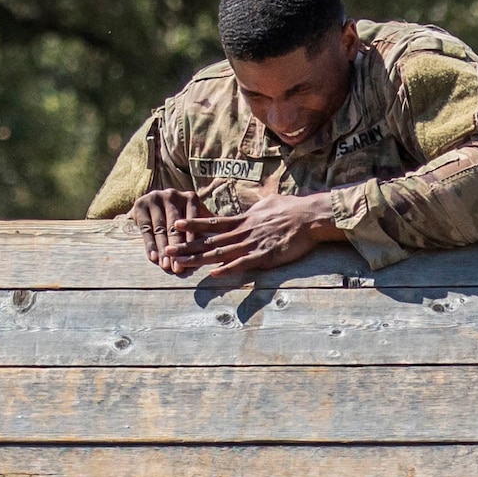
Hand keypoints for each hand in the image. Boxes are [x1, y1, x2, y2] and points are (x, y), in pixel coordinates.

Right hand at [130, 189, 212, 272]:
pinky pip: (146, 229)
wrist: (152, 201)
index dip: (193, 244)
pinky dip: (149, 244)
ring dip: (163, 250)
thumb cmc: (181, 213)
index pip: (193, 224)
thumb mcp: (194, 215)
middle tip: (178, 268)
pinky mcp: (141, 204)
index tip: (194, 261)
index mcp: (190, 198)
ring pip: (160, 229)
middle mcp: (173, 195)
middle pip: (175, 227)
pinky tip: (153, 258)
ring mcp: (155, 198)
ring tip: (165, 266)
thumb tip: (231, 244)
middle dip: (177, 249)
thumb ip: (208, 225)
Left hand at [165, 192, 344, 276]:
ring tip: (179, 261)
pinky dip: (229, 268)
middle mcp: (244, 231)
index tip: (176, 224)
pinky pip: (244, 263)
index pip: (214, 222)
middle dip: (188, 245)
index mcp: (245, 219)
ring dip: (199, 258)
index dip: (194, 224)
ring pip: (221, 252)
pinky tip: (214, 273)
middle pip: (210, 240)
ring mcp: (253, 244)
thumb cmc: (292, 208)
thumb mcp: (268, 203)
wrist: (310, 216)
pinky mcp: (266, 255)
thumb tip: (248, 211)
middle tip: (167, 249)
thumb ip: (255, 210)